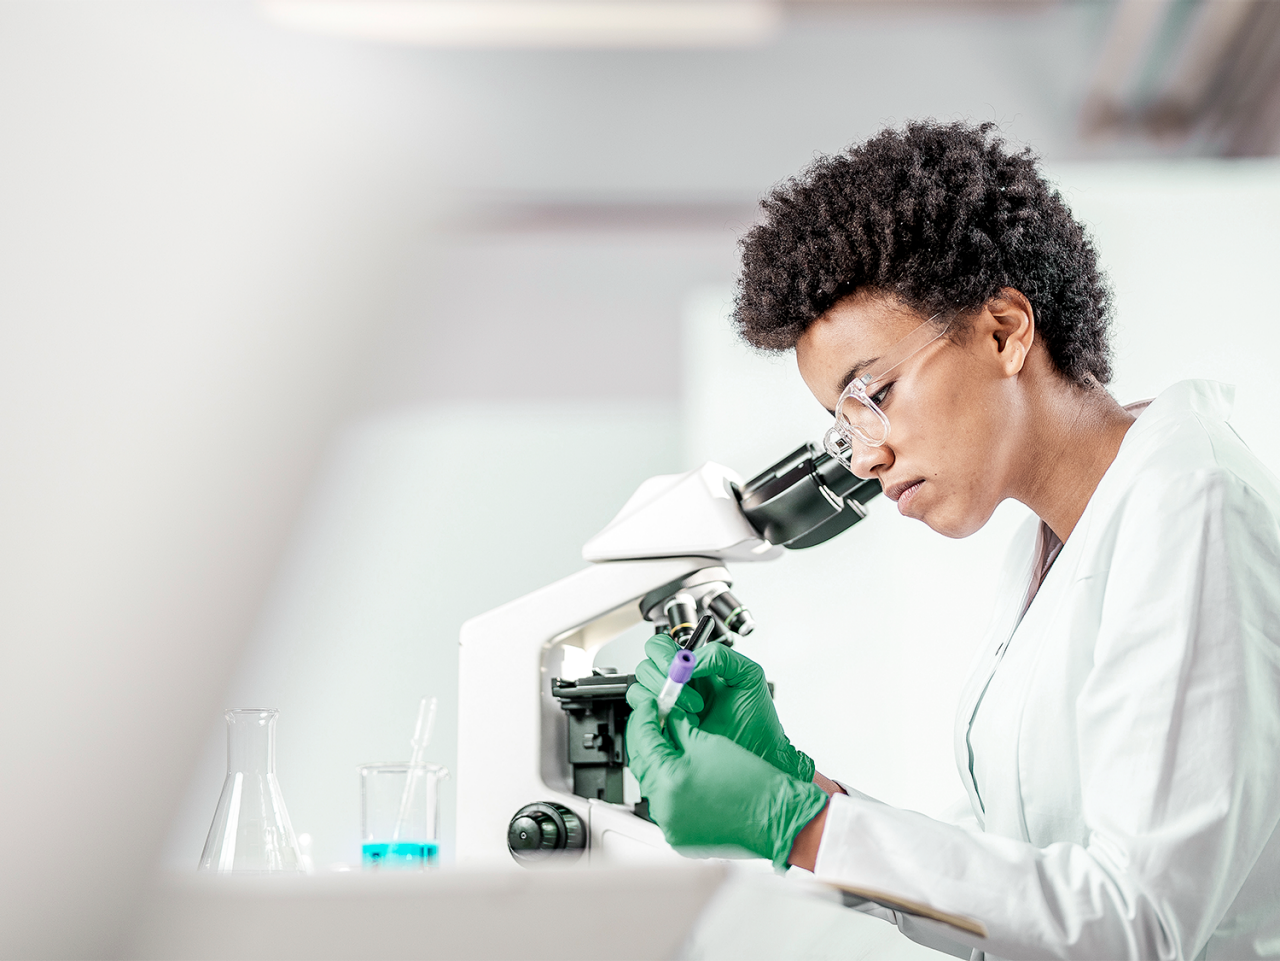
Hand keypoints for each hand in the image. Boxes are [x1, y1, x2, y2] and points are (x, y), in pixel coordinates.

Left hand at [625, 683, 826, 870]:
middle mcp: (664, 807)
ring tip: (673, 747)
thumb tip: (665, 718)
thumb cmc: (752, 784)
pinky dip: (668, 787)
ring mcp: (670, 825)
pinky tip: (680, 773)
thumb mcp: (709, 742)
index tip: (651, 705)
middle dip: (647, 739)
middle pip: (642, 762)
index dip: (645, 716)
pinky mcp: (679, 837)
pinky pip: (664, 805)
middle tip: (658, 722)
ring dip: (657, 763)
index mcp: (669, 779)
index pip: (642, 738)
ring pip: (652, 784)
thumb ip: (678, 728)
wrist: (775, 817)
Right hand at [633, 635, 814, 781]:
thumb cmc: (756, 719)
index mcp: (694, 667)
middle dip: (663, 680)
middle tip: (690, 696)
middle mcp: (677, 686)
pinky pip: (643, 719)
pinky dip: (656, 718)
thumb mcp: (747, 675)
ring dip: (663, 701)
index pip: (661, 647)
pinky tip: (681, 725)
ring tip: (693, 713)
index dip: (662, 654)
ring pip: (639, 692)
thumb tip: (690, 661)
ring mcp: (669, 709)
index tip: (677, 667)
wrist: (759, 753)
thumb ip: (721, 656)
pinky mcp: (664, 731)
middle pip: (645, 667)